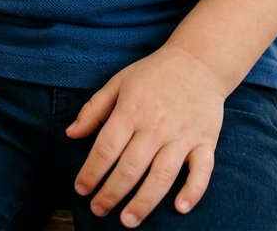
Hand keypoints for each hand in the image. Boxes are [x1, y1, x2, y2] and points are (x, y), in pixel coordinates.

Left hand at [65, 43, 225, 225]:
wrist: (199, 60)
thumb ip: (94, 109)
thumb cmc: (154, 74)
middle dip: (111, 193)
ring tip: (127, 220)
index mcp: (132, 109)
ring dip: (144, 201)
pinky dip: (193, 190)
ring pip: (162, 175)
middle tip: (98, 210)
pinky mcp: (206, 140)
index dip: (91, 171)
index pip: (106, 147)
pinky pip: (202, 170)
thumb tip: (70, 134)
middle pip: (131, 167)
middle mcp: (156, 125)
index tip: (80, 189)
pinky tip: (179, 207)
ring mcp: (182, 135)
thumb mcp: (119, 82)